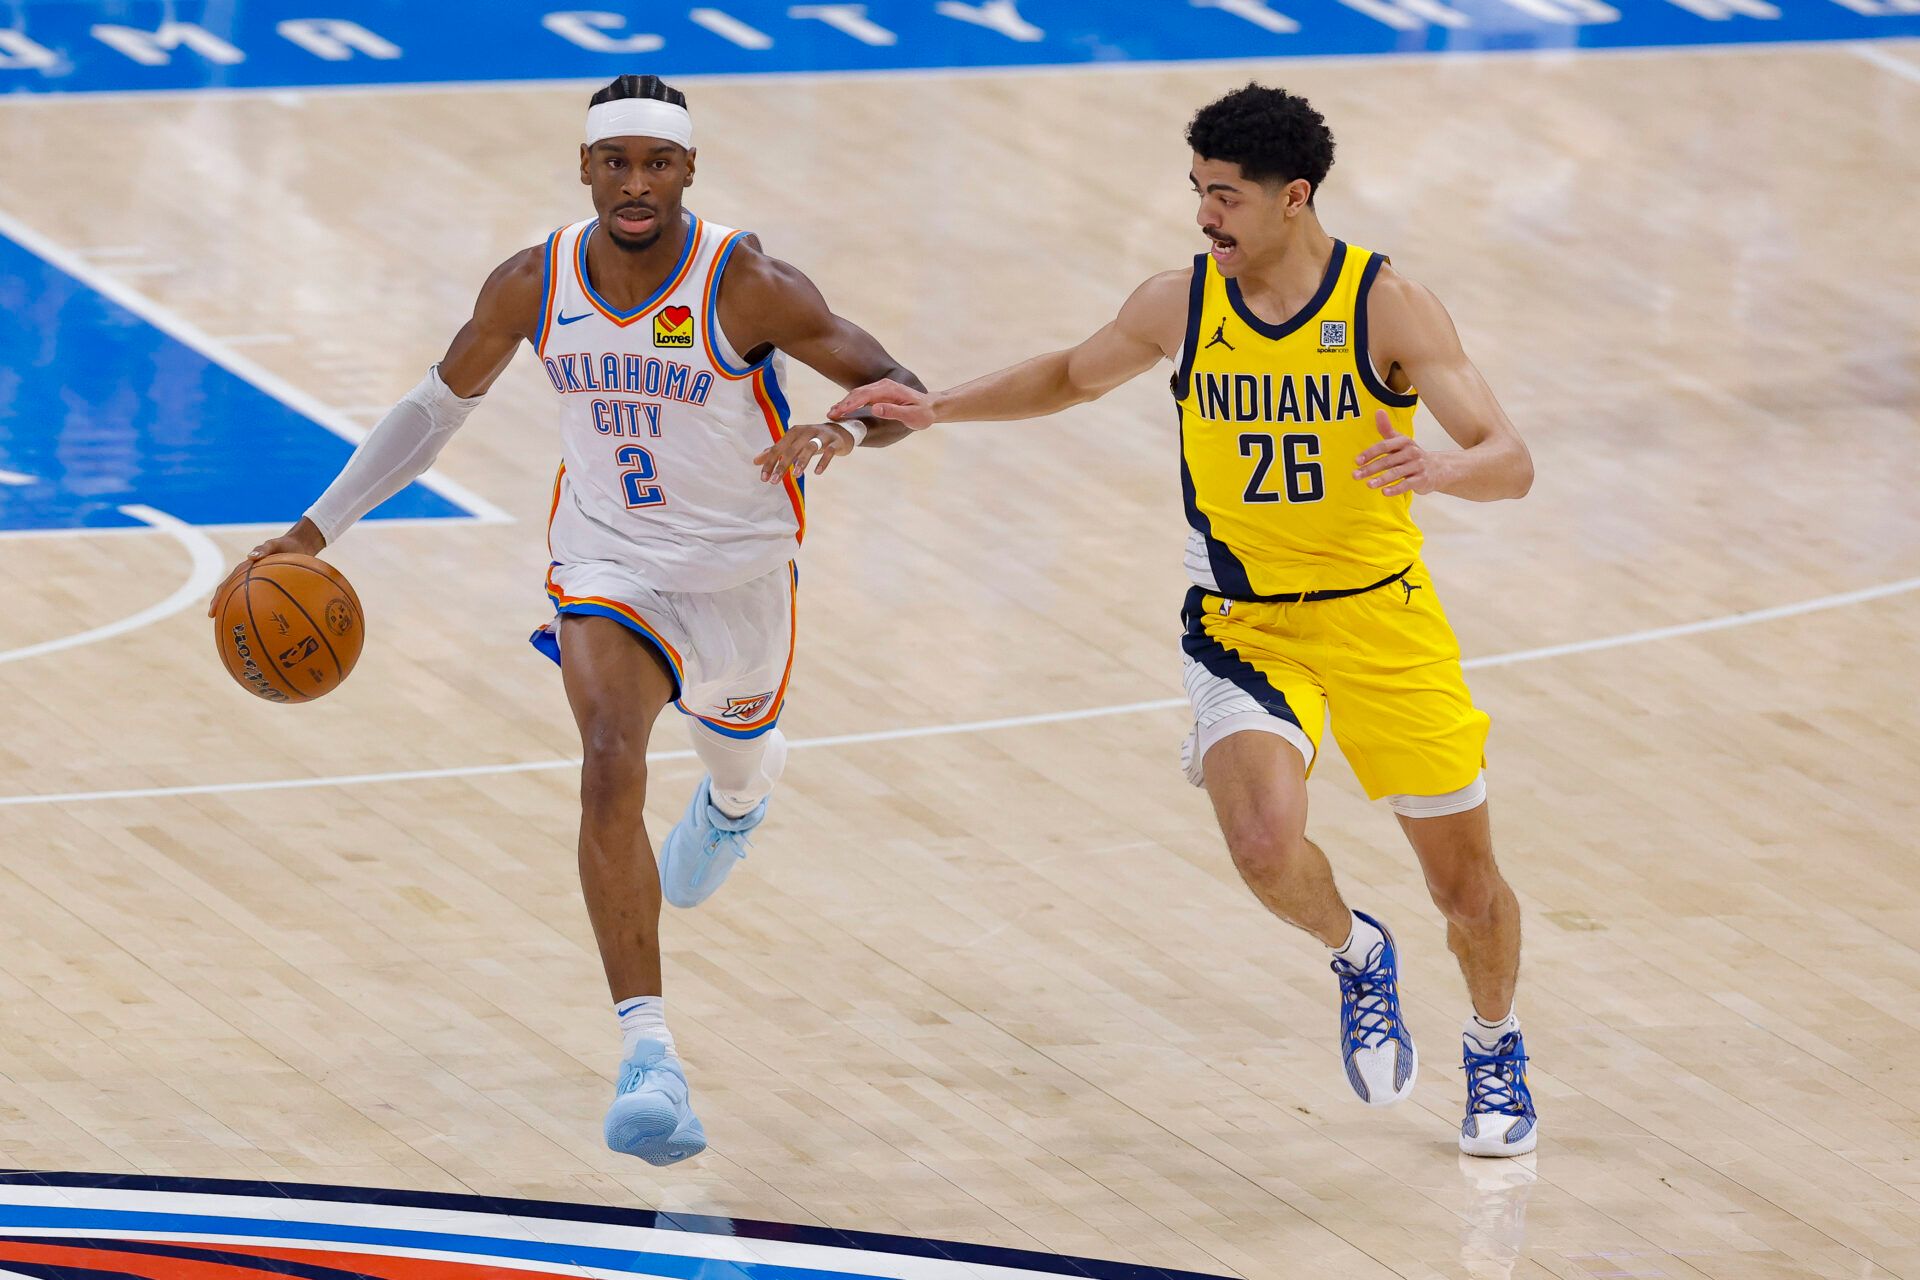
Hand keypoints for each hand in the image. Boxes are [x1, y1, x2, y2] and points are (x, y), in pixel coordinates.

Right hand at [207, 518, 324, 615]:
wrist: (299, 546)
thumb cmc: (285, 545)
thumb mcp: (274, 544)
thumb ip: (263, 549)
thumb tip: (250, 556)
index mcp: (244, 569)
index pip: (226, 585)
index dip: (218, 599)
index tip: (212, 612)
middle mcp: (249, 578)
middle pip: (232, 595)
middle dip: (223, 608)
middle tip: (218, 623)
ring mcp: (260, 583)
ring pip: (246, 599)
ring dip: (240, 610)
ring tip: (237, 626)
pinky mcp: (272, 586)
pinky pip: (266, 599)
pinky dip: (262, 609)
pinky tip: (267, 622)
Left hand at [753, 422, 856, 482]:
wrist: (840, 432)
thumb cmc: (812, 440)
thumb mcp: (794, 444)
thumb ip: (776, 451)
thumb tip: (755, 461)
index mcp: (794, 432)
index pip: (778, 448)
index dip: (770, 463)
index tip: (764, 478)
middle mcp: (806, 432)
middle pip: (791, 449)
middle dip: (782, 465)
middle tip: (775, 481)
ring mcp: (821, 436)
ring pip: (810, 447)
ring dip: (802, 461)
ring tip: (796, 475)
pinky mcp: (834, 442)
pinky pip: (828, 452)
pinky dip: (823, 461)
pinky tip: (817, 472)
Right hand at [828, 379, 935, 431]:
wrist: (931, 406)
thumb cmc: (923, 413)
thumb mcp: (911, 415)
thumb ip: (893, 411)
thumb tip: (875, 408)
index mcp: (889, 389)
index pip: (865, 395)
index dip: (851, 403)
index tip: (840, 412)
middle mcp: (883, 386)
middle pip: (858, 393)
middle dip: (843, 404)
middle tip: (831, 414)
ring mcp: (880, 389)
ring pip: (858, 394)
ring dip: (845, 403)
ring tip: (832, 413)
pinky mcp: (879, 394)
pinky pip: (862, 397)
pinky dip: (851, 403)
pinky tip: (842, 410)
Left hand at [1353, 411, 1445, 496]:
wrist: (1437, 468)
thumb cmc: (1411, 454)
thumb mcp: (1400, 441)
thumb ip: (1386, 429)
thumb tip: (1378, 411)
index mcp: (1404, 441)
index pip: (1384, 446)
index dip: (1370, 453)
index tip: (1357, 461)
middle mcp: (1412, 452)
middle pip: (1388, 460)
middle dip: (1371, 468)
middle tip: (1355, 475)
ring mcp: (1418, 466)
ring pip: (1397, 473)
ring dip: (1382, 479)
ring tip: (1368, 485)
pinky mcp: (1422, 479)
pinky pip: (1408, 484)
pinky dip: (1396, 489)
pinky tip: (1384, 492)